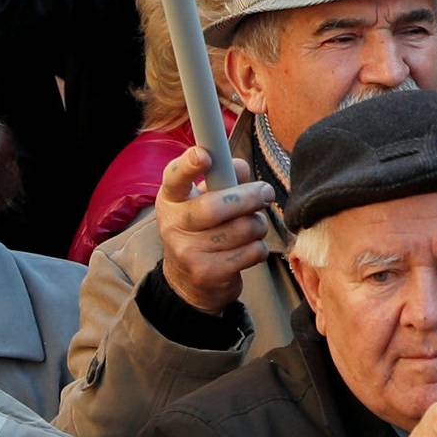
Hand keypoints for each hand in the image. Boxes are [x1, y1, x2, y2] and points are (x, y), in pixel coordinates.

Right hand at [155, 146, 275, 313]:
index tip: (204, 155)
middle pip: (216, 206)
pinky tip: (249, 248)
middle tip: (265, 193)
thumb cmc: (202, 229)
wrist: (188, 281)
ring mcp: (188, 252)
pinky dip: (259, 247)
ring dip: (258, 224)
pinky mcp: (208, 273)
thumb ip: (224, 177)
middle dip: (250, 197)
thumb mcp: (203, 199)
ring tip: (253, 226)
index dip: (189, 164)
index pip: (174, 176)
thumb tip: (240, 168)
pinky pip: (252, 251)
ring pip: (242, 228)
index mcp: (171, 198)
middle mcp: (173, 225)